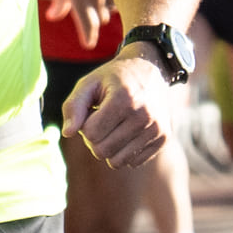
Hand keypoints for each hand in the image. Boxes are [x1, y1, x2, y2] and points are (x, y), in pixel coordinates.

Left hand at [63, 49, 174, 170]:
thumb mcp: (88, 84)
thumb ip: (73, 106)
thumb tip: (67, 133)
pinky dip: (125, 152)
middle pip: (102, 151)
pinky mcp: (164, 138)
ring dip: (110, 148)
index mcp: (124, 98)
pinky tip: (128, 132)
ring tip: (115, 127)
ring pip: (117, 161)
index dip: (86, 125)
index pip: (90, 134)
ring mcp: (157, 128)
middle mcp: (144, 115)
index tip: (94, 111)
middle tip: (102, 121)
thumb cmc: (113, 79)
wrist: (150, 70)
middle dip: (95, 139)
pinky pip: (134, 162)